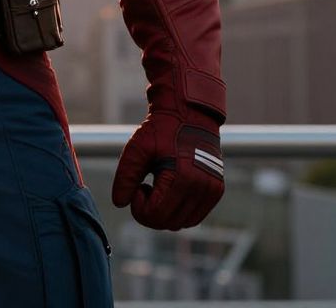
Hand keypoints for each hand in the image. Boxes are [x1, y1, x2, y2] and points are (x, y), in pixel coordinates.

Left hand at [112, 109, 223, 229]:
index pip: (156, 216)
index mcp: (182, 178)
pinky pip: (194, 216)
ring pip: (182, 223)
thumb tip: (120, 204)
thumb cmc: (161, 129)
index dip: (139, 208)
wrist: (189, 112)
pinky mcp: (216, 191)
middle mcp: (201, 188)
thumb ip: (125, 177)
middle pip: (168, 223)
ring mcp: (211, 191)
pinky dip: (178, 211)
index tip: (137, 187)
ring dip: (164, 212)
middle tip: (144, 187)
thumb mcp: (137, 148)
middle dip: (150, 211)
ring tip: (157, 186)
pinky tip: (168, 190)